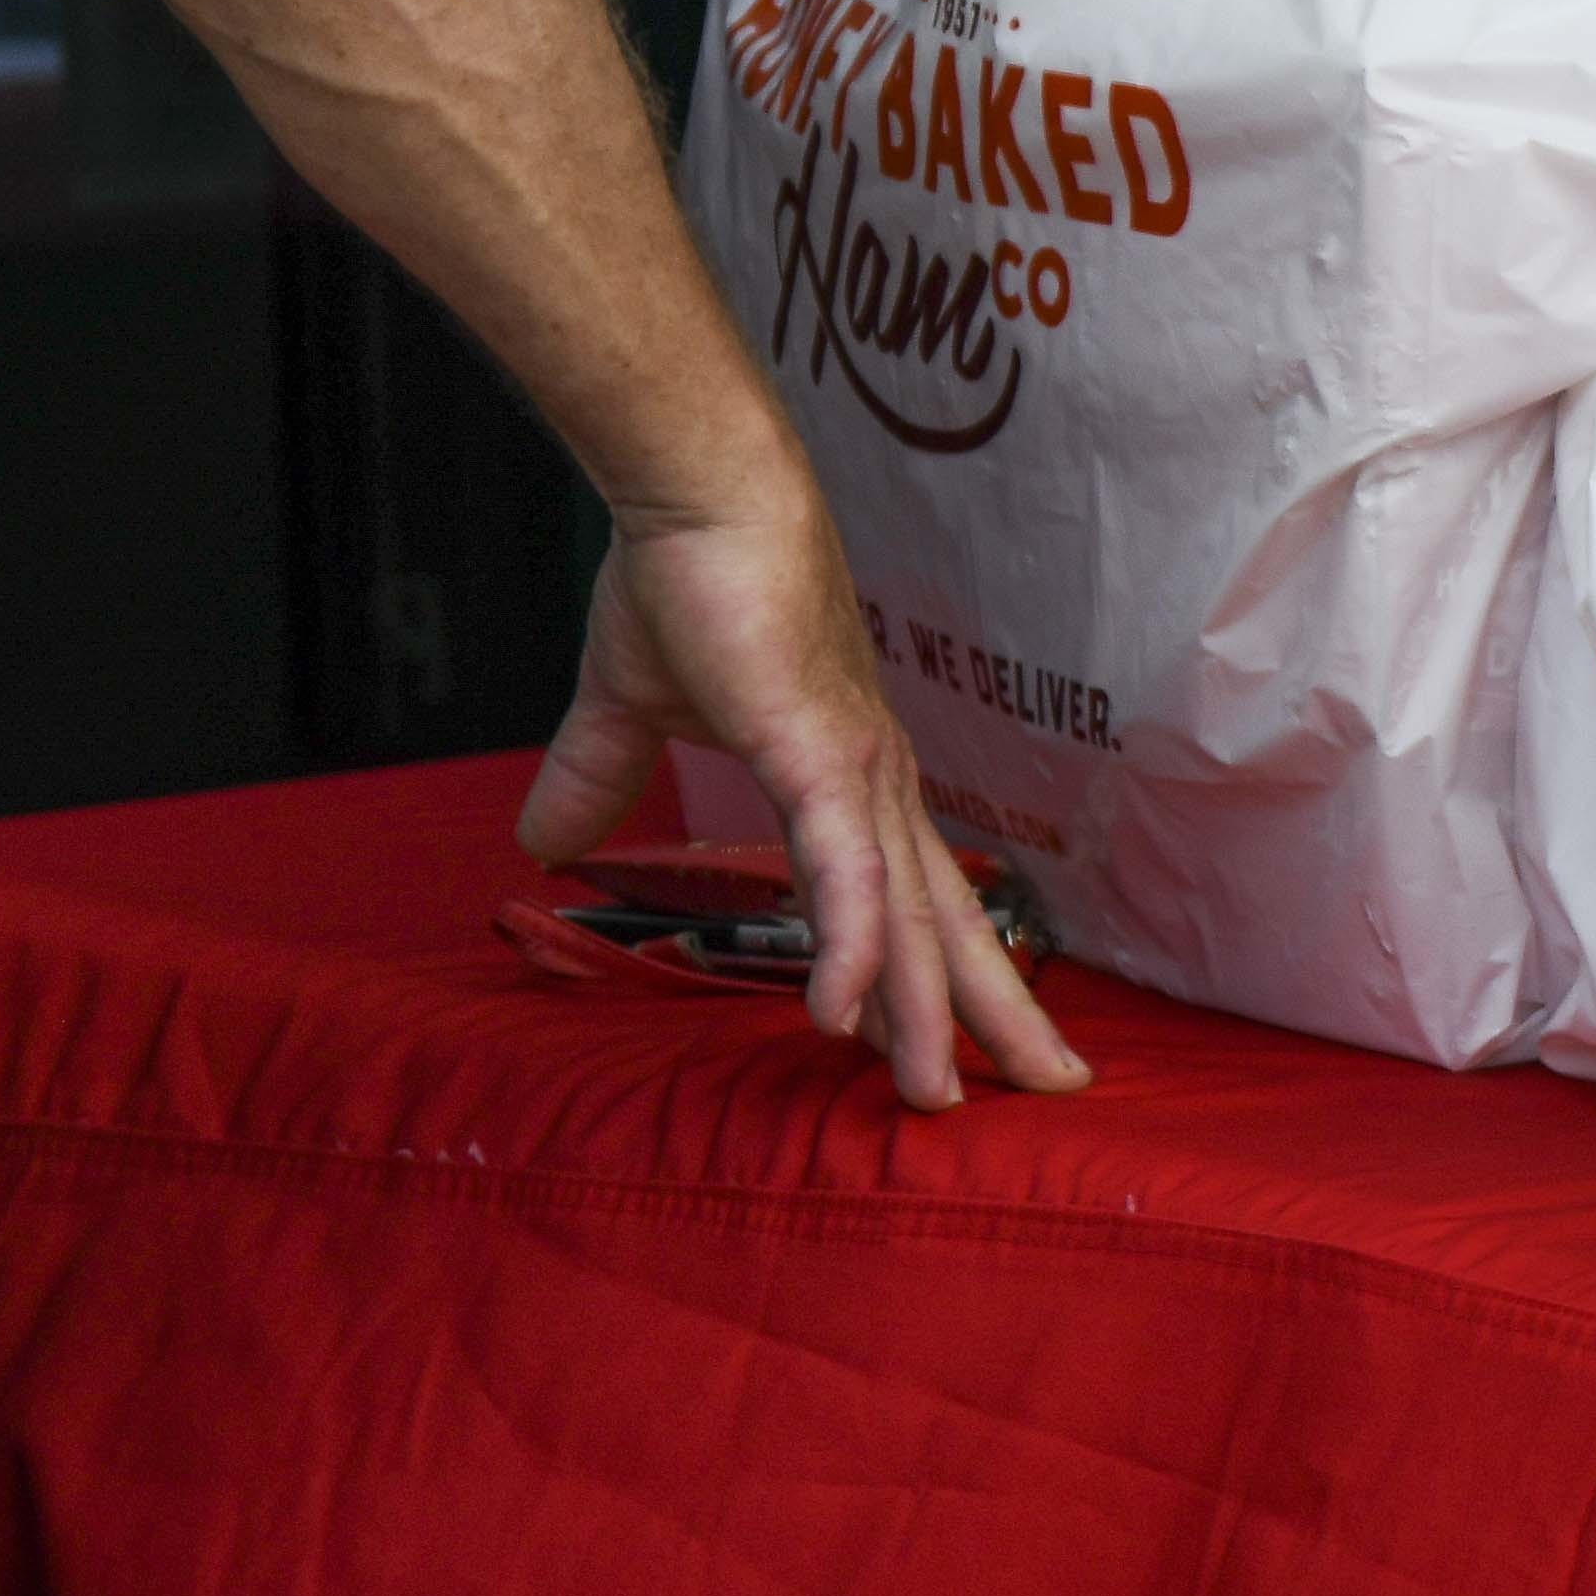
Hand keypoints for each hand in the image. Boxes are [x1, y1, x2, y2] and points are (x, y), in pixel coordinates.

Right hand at [516, 490, 1090, 1106]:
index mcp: (847, 781)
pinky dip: (848, 947)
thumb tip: (542, 845)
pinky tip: (844, 1017)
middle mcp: (873, 787)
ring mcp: (854, 774)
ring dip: (926, 1011)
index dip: (940, 971)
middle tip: (1053, 1086)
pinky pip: (842, 873)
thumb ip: (600, 778)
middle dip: (996, 1012)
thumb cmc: (690, 585)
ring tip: (946, 1095)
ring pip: (906, 918)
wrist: (701, 500)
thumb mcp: (630, 709)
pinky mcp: (818, 756)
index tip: (972, 1041)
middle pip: (945, 924)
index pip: (911, 898)